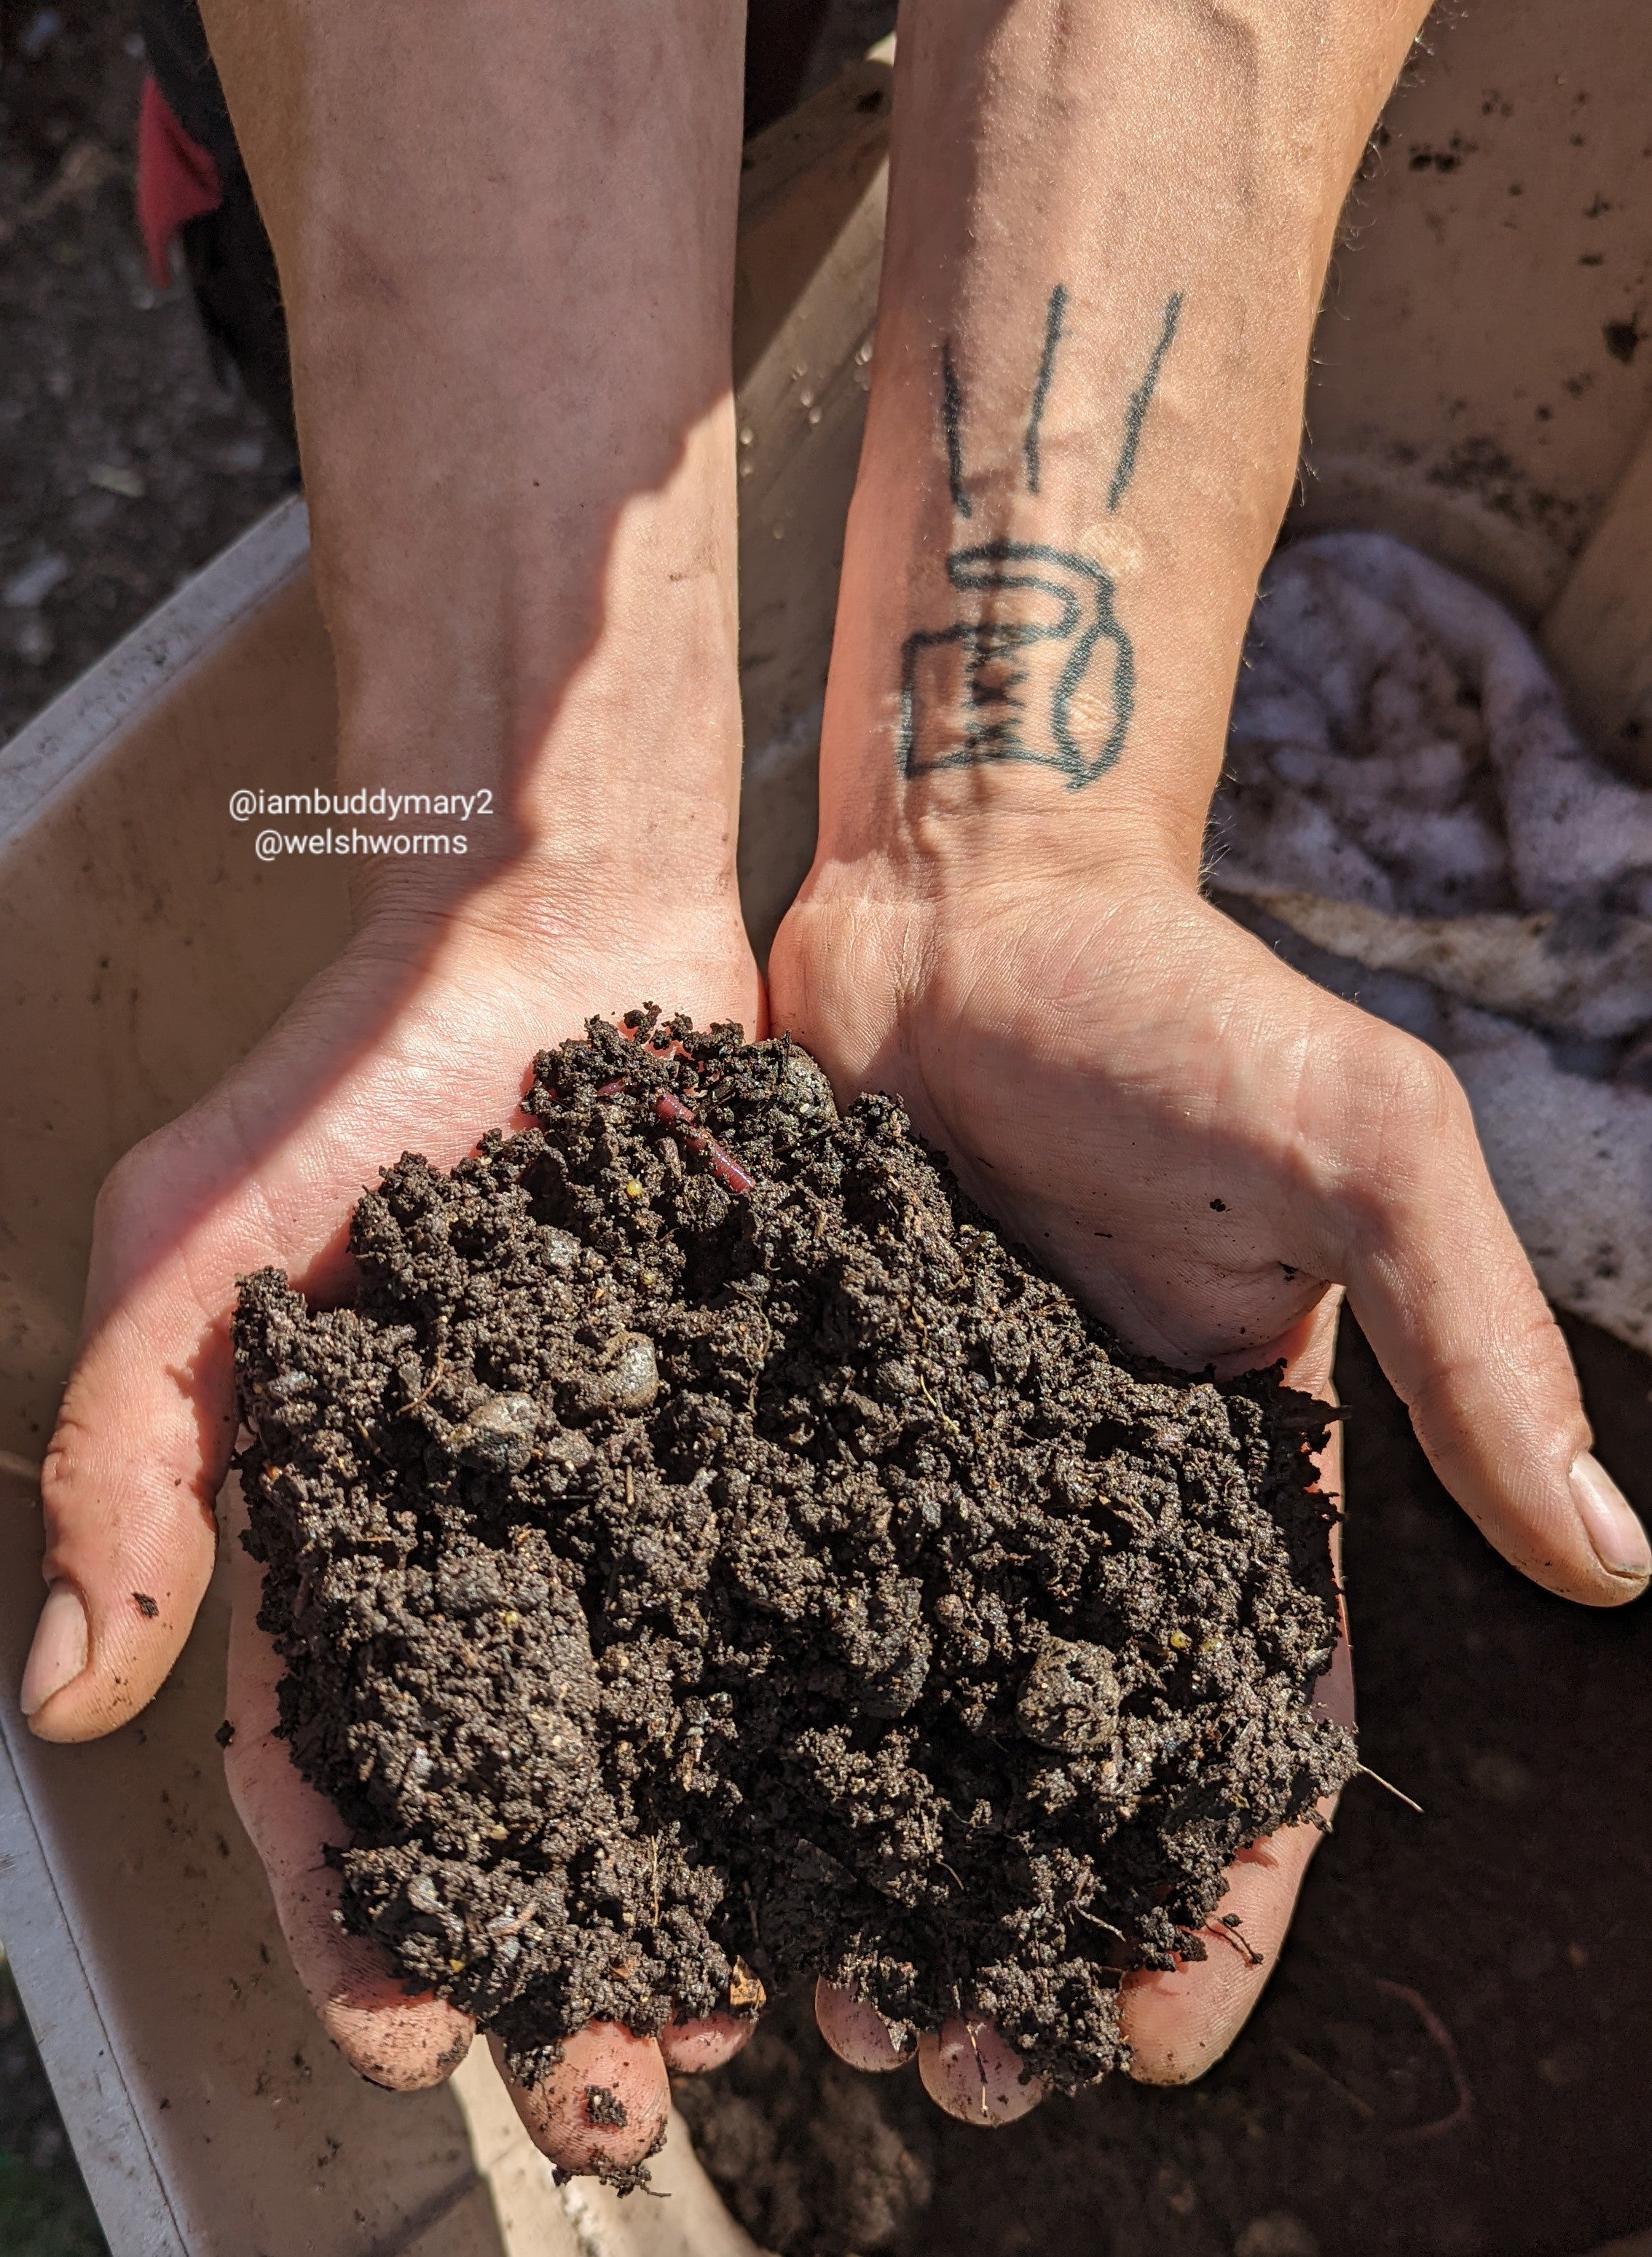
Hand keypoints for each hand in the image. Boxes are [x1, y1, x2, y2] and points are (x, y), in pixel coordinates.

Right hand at [25, 878, 764, 2179]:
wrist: (549, 927)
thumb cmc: (350, 1082)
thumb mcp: (195, 1249)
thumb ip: (132, 1453)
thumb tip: (66, 1689)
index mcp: (347, 1535)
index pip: (330, 1768)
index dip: (360, 1914)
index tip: (425, 2029)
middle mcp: (496, 1543)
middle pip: (520, 1792)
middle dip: (561, 1950)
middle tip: (637, 2093)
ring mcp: (631, 1492)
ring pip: (667, 1728)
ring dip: (708, 1878)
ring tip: (777, 2010)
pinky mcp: (752, 1424)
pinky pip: (785, 1587)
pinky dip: (822, 1710)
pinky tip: (883, 1808)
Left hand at [769, 844, 1648, 2112]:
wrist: (968, 898)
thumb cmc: (1184, 1008)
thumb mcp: (1364, 1150)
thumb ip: (1470, 1344)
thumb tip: (1614, 1564)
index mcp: (1233, 1479)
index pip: (1247, 1729)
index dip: (1216, 1892)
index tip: (1152, 2034)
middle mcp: (1078, 1502)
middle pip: (1063, 1762)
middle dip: (1023, 1927)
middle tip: (950, 2070)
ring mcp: (932, 1465)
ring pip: (909, 1712)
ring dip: (878, 1864)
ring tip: (819, 2006)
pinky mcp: (808, 1412)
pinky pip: (782, 1586)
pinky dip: (755, 1711)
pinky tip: (697, 1821)